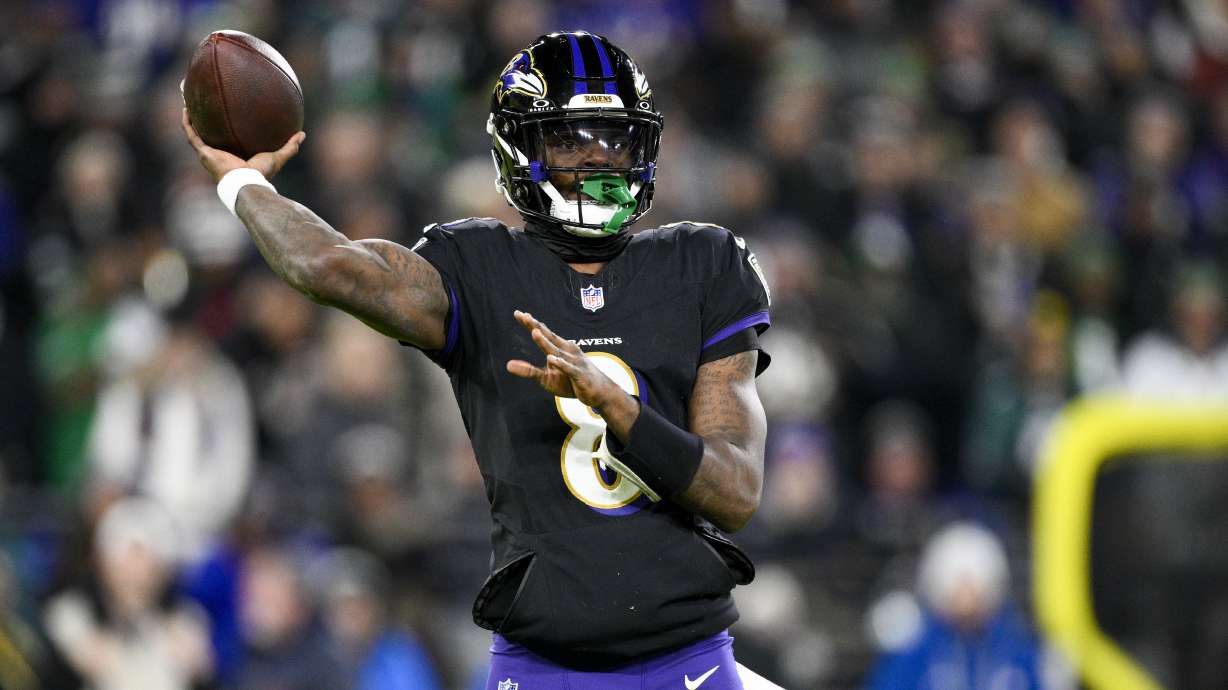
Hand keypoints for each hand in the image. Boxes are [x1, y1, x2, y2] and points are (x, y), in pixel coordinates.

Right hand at [181, 108, 304, 182]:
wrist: (246, 182)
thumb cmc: (261, 174)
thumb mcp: (277, 156)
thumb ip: (289, 146)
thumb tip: (302, 134)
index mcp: (234, 156)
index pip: (228, 140)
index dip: (225, 130)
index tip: (226, 116)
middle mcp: (219, 154)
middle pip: (209, 134)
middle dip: (205, 121)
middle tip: (203, 106)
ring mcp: (209, 153)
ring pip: (196, 132)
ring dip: (191, 118)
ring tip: (189, 102)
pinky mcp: (203, 152)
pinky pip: (191, 134)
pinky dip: (187, 122)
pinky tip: (187, 108)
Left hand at [506, 310, 622, 409]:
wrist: (600, 392)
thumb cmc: (572, 382)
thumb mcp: (546, 378)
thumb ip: (529, 371)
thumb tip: (508, 365)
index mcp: (559, 349)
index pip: (543, 334)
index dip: (531, 324)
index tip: (518, 313)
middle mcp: (567, 351)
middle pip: (549, 337)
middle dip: (536, 327)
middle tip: (523, 315)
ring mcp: (574, 362)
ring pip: (556, 351)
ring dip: (546, 342)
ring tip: (534, 332)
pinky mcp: (579, 375)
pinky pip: (568, 368)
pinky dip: (560, 364)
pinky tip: (551, 359)